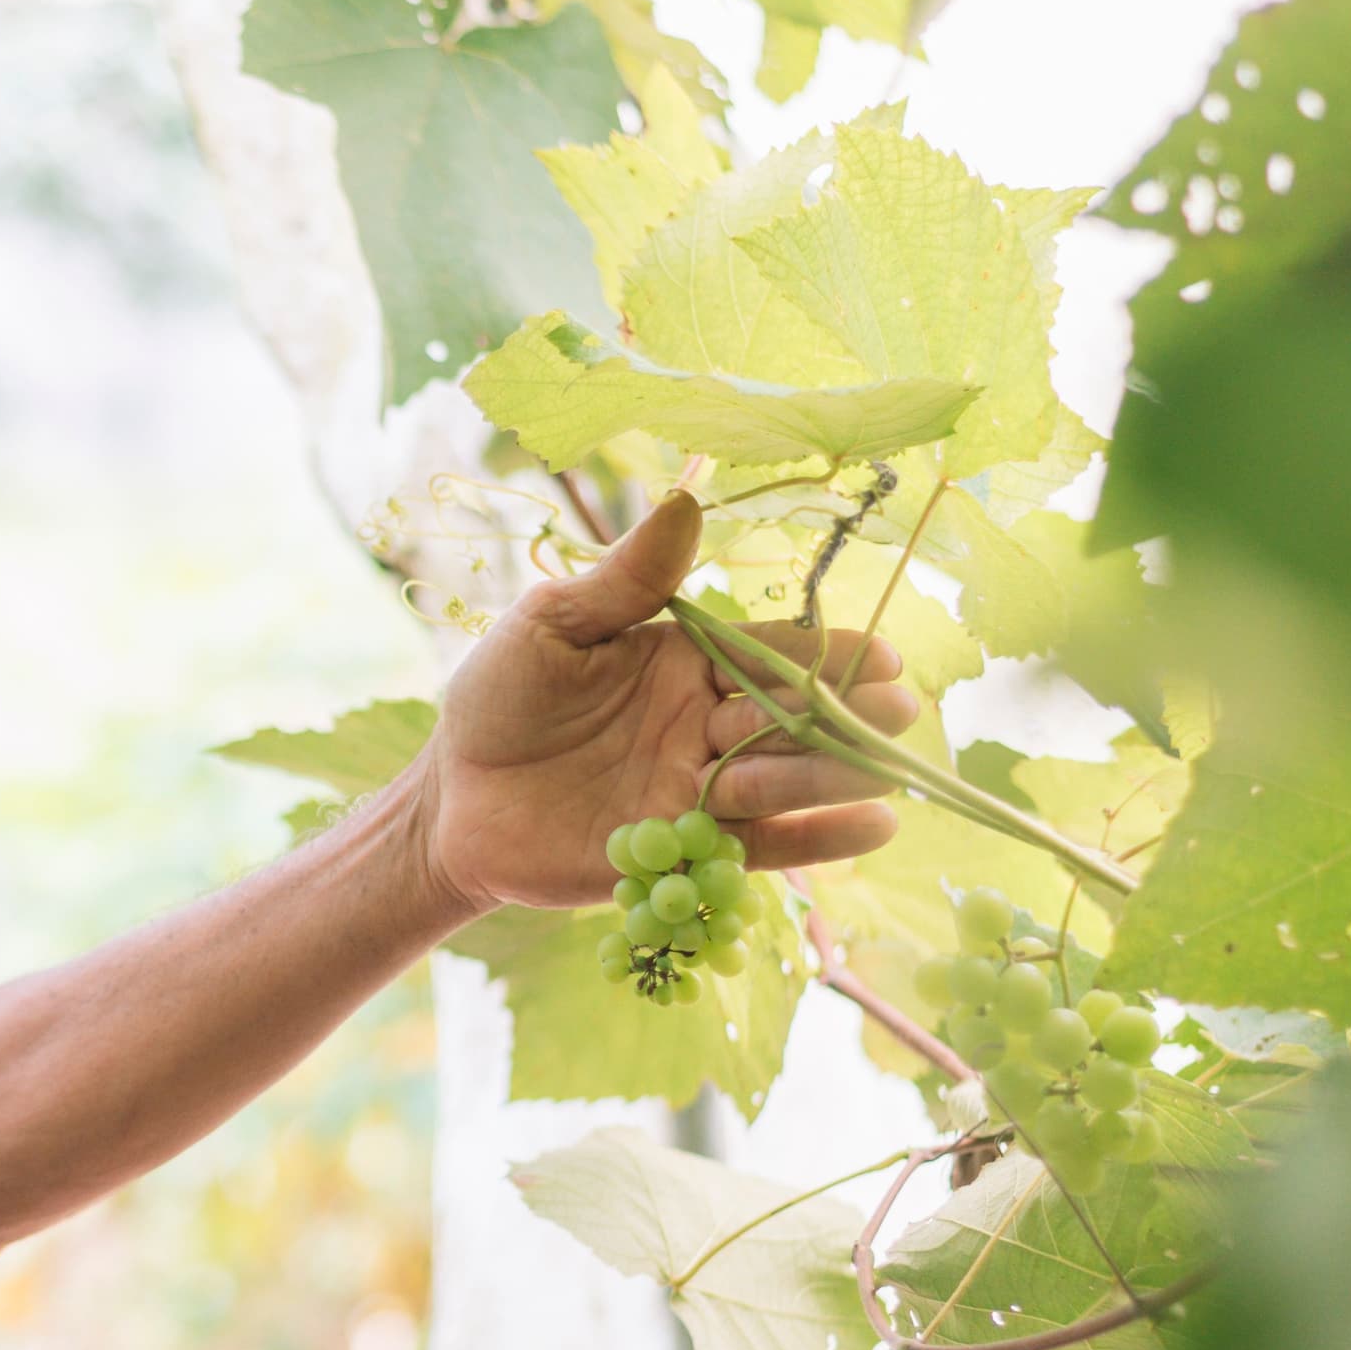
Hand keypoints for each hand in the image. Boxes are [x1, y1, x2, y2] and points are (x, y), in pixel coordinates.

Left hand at [407, 492, 923, 916]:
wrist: (452, 797)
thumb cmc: (498, 698)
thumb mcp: (551, 625)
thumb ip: (623, 580)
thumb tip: (685, 500)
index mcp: (689, 661)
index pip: (773, 650)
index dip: (829, 653)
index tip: (883, 654)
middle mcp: (709, 724)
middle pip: (794, 717)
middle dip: (848, 715)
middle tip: (898, 711)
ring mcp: (702, 789)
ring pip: (786, 779)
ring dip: (832, 774)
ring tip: (880, 767)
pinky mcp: (688, 849)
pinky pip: (765, 844)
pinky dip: (820, 839)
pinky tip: (875, 828)